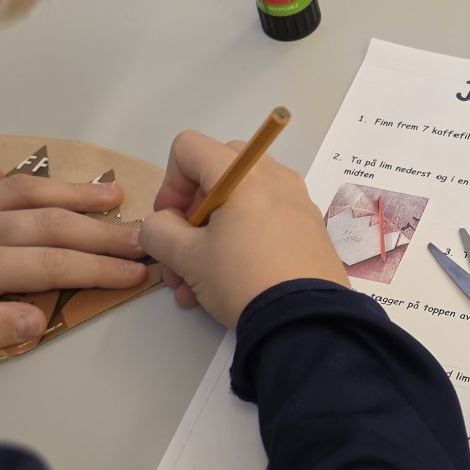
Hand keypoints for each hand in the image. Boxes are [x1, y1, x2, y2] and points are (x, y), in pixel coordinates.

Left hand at [0, 152, 150, 360]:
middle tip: (145, 234)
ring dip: (69, 192)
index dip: (100, 268)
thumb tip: (38, 319)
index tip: (139, 271)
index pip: (52, 265)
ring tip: (109, 193)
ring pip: (21, 192)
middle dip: (103, 230)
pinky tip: (15, 173)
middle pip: (50, 225)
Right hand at [140, 130, 346, 327]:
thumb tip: (160, 225)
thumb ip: (159, 231)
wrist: (307, 322)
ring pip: (241, 203)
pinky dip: (241, 243)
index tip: (169, 222)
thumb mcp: (188, 258)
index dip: (170, 183)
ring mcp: (298, 202)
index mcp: (244, 174)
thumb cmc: (243, 279)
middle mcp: (275, 178)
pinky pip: (265, 222)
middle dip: (192, 211)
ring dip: (210, 237)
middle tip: (183, 250)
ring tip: (194, 285)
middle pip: (217, 173)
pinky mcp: (310, 229)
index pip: (190, 148)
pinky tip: (225, 287)